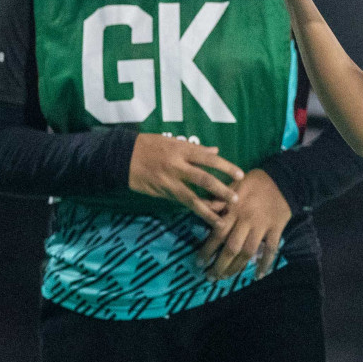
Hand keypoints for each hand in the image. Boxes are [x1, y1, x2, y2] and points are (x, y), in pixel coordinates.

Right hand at [128, 133, 243, 225]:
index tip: (240, 174)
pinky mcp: (162, 193)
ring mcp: (169, 182)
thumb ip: (194, 148)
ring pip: (192, 198)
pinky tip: (205, 216)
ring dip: (208, 209)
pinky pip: (181, 203)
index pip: (208, 159)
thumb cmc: (149, 145)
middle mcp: (176, 166)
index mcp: (181, 150)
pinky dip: (194, 210)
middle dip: (220, 189)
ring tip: (221, 220)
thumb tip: (215, 151)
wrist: (122, 157)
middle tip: (235, 199)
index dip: (225, 167)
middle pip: (203, 179)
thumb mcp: (172, 141)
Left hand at [195, 169, 291, 280]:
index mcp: (234, 210)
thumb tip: (200, 207)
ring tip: (226, 278)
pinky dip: (265, 263)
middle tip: (210, 277)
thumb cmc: (254, 182)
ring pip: (248, 252)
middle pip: (232, 248)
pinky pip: (271, 249)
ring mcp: (262, 227)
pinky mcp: (276, 229)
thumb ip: (217, 200)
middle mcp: (246, 221)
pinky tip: (258, 275)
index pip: (217, 234)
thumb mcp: (232, 185)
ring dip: (236, 267)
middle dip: (220, 265)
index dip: (207, 250)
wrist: (283, 178)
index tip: (199, 263)